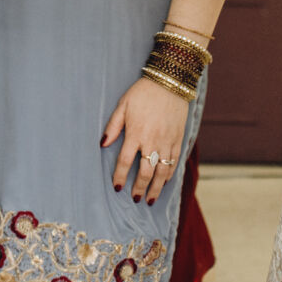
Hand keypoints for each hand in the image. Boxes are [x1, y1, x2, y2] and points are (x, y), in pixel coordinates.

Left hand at [103, 77, 189, 204]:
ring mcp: (167, 141)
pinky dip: (169, 174)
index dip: (120, 177)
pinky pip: (174, 162)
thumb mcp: (123, 105)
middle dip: (140, 188)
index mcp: (135, 133)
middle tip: (136, 198)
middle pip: (145, 172)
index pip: (125, 162)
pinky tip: (164, 182)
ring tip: (150, 199)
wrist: (169, 82)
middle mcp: (152, 141)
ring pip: (161, 172)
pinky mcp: (178, 139)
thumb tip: (103, 144)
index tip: (118, 187)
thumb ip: (113, 126)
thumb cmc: (143, 92)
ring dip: (156, 188)